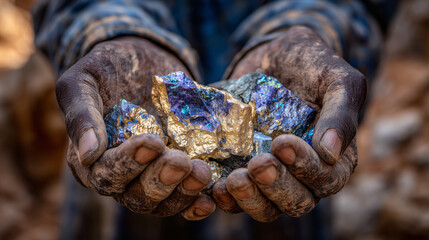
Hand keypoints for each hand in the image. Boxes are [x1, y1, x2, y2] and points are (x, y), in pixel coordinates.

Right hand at [57, 37, 214, 219]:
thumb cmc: (108, 68)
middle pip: (137, 195)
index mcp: (91, 161)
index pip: (107, 174)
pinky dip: (197, 203)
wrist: (145, 62)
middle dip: (160, 180)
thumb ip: (81, 113)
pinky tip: (210, 199)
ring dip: (183, 192)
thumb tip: (88, 155)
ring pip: (163, 203)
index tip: (153, 142)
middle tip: (181, 161)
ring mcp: (151, 177)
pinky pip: (185, 199)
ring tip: (201, 173)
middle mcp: (121, 177)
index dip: (129, 163)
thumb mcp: (85, 80)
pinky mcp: (176, 174)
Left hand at [212, 26, 364, 220]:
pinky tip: (215, 187)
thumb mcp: (334, 78)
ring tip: (234, 180)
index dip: (306, 168)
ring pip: (266, 207)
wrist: (269, 59)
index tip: (282, 143)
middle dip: (277, 186)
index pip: (326, 179)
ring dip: (250, 199)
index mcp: (334, 159)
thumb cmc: (309, 65)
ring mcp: (272, 176)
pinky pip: (236, 199)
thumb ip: (341, 111)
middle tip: (257, 165)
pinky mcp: (243, 172)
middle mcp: (303, 175)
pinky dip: (226, 198)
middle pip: (296, 202)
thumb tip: (331, 152)